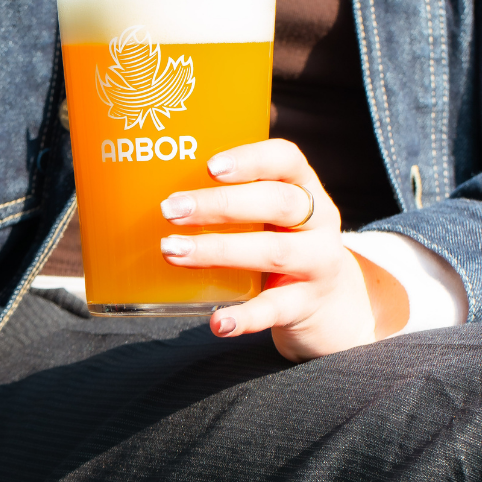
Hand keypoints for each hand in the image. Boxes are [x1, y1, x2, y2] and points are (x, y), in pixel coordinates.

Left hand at [159, 139, 408, 360]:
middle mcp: (319, 221)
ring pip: (274, 253)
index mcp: (305, 187)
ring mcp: (318, 264)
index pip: (287, 160)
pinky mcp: (306, 305)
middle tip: (171, 210)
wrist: (330, 303)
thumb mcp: (270, 213)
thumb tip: (151, 181)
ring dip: (219, 250)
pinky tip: (216, 322)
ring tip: (172, 252)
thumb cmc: (281, 241)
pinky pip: (275, 310)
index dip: (250, 159)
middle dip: (221, 205)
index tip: (210, 167)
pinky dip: (245, 317)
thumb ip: (233, 196)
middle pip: (278, 203)